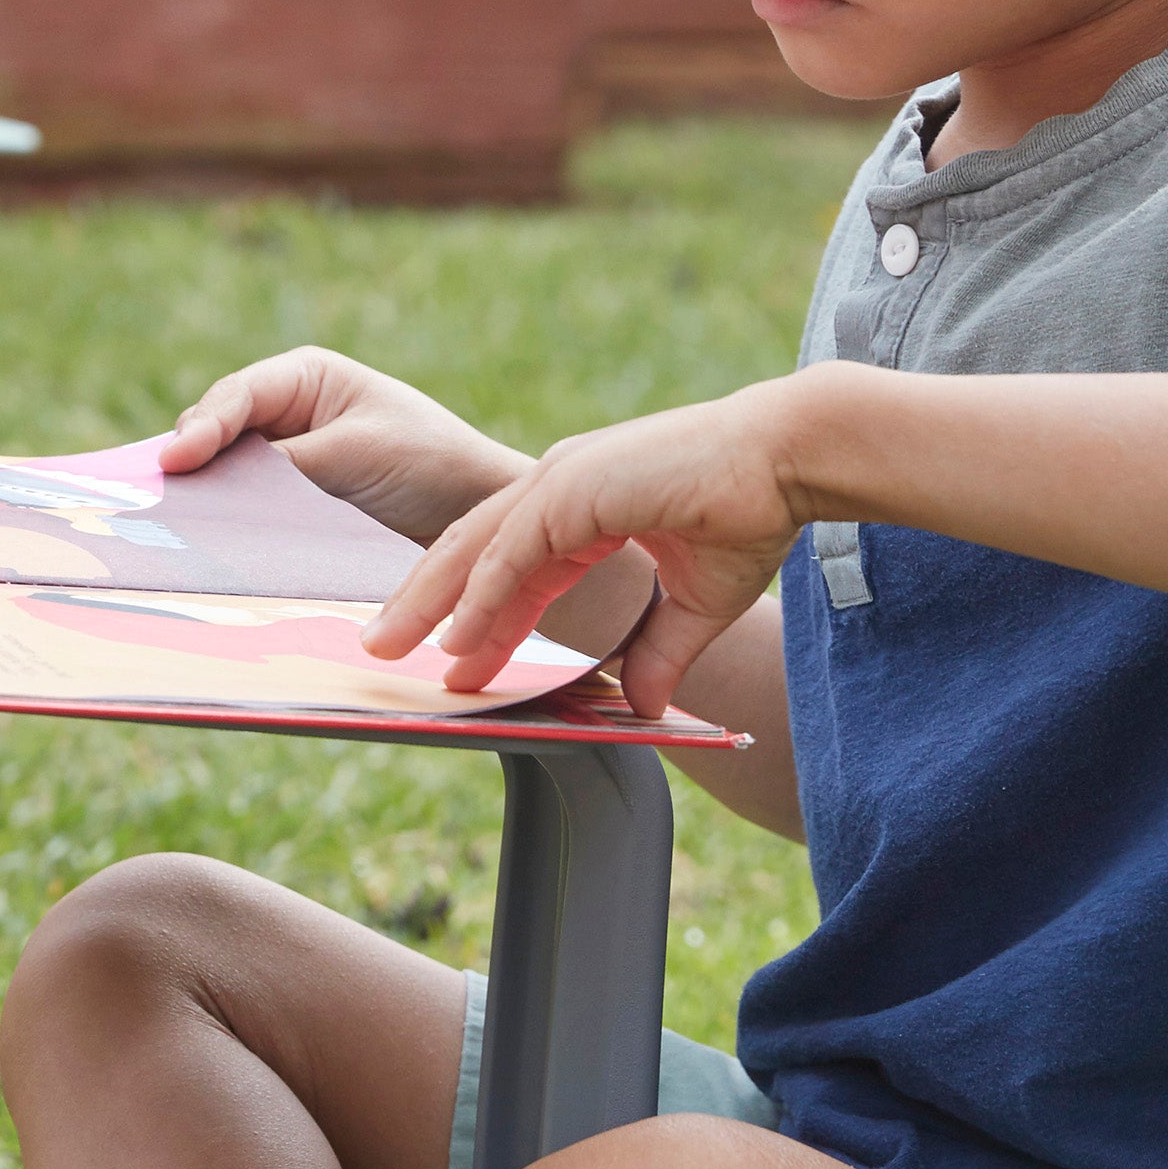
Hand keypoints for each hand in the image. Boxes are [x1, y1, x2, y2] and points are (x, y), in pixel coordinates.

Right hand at [159, 346, 526, 551]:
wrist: (477, 514)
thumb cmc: (428, 462)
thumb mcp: (354, 454)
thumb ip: (283, 465)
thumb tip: (215, 487)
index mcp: (304, 378)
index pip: (235, 397)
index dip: (200, 428)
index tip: (174, 462)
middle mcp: (286, 414)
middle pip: (217, 435)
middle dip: (191, 463)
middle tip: (161, 497)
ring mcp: (285, 462)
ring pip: (225, 477)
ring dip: (205, 498)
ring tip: (171, 523)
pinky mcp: (291, 507)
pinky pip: (247, 511)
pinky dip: (228, 525)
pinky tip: (207, 544)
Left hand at [369, 387, 815, 714]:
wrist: (786, 460)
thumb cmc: (751, 512)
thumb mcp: (695, 602)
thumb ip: (658, 652)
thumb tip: (640, 708)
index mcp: (581, 502)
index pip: (510, 567)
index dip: (481, 619)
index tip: (455, 663)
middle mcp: (558, 485)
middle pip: (470, 552)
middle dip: (423, 603)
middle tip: (381, 649)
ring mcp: (559, 481)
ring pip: (472, 550)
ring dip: (427, 602)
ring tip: (388, 647)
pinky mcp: (571, 490)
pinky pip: (510, 556)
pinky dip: (479, 600)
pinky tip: (453, 637)